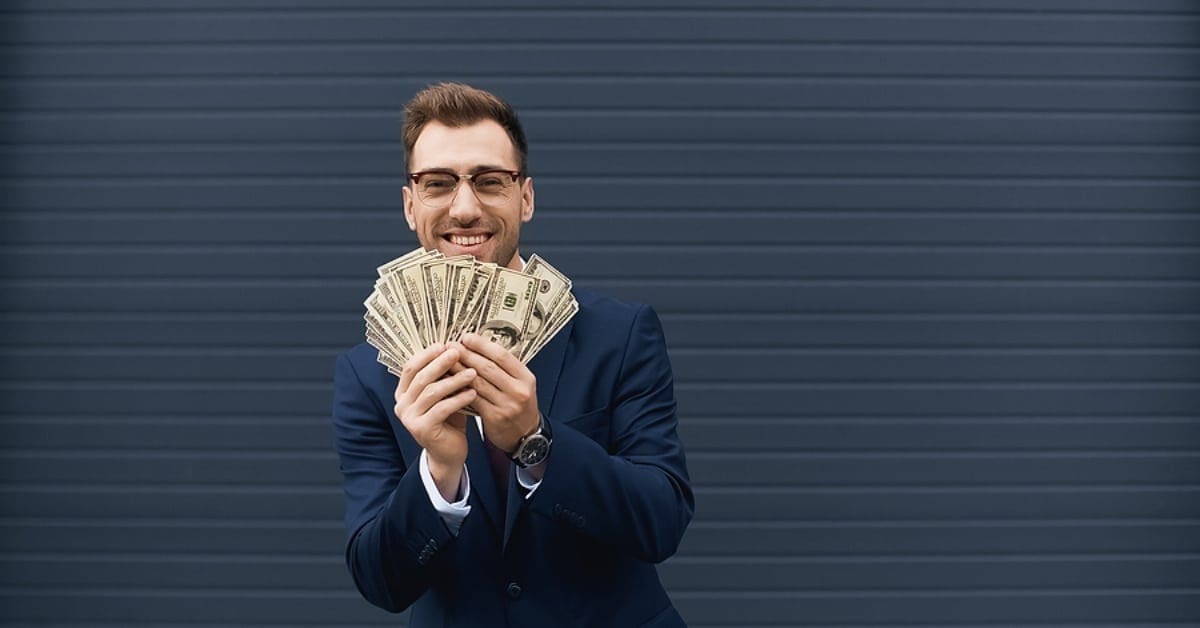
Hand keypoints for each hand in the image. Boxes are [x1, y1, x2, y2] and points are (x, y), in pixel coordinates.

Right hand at [394, 343, 476, 499]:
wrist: (449, 452)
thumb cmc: (449, 419)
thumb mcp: (444, 394)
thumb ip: (443, 376)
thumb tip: (454, 347)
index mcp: (403, 392)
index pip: (410, 367)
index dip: (427, 354)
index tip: (445, 344)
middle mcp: (401, 404)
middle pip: (421, 377)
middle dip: (441, 363)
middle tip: (458, 353)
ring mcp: (409, 418)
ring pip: (432, 392)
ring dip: (453, 380)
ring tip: (472, 373)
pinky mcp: (421, 429)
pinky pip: (441, 409)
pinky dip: (458, 399)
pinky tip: (473, 393)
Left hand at [454, 332, 539, 453]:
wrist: (525, 434)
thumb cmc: (519, 405)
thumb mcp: (520, 384)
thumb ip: (504, 368)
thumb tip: (478, 346)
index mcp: (525, 377)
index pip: (502, 355)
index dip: (482, 345)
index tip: (466, 337)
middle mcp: (518, 390)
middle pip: (488, 367)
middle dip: (467, 355)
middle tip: (451, 346)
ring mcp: (507, 405)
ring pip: (478, 383)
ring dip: (459, 371)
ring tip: (447, 362)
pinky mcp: (495, 417)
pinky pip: (473, 399)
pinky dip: (460, 389)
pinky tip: (450, 383)